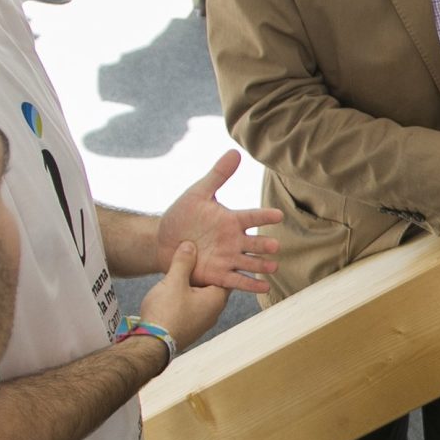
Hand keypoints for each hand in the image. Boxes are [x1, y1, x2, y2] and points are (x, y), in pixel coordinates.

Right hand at [136, 241, 229, 351]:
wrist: (151, 344)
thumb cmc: (166, 312)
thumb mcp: (174, 281)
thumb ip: (183, 262)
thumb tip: (190, 246)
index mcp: (216, 300)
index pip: (226, 276)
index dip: (219, 263)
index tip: (212, 253)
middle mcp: (213, 313)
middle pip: (213, 287)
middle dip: (204, 274)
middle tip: (195, 260)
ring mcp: (201, 324)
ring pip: (201, 299)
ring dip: (193, 288)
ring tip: (182, 274)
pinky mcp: (189, 329)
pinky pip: (192, 309)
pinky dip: (186, 299)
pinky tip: (174, 292)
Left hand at [157, 151, 282, 292]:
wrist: (162, 241)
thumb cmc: (182, 216)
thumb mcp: (198, 193)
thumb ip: (218, 175)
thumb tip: (235, 152)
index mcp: (231, 220)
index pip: (252, 216)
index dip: (264, 216)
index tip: (278, 215)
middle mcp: (234, 240)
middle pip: (253, 242)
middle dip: (264, 244)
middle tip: (274, 245)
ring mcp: (228, 258)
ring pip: (249, 262)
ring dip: (261, 264)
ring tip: (273, 266)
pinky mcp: (219, 275)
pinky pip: (237, 280)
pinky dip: (250, 284)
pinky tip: (263, 287)